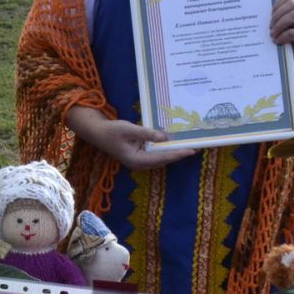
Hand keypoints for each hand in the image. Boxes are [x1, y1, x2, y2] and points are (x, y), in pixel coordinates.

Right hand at [75, 112, 194, 170]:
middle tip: (196, 148)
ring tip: (187, 146)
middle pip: (163, 160)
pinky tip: (172, 143)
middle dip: (178, 154)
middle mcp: (139, 164)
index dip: (177, 154)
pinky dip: (165, 149)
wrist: (97, 132)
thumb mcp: (130, 130)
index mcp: (136, 160)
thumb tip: (165, 137)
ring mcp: (139, 161)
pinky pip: (155, 154)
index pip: (162, 158)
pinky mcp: (139, 155)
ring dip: (173, 152)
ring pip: (160, 158)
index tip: (191, 151)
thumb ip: (147, 134)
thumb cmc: (111, 131)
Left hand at [270, 0, 293, 56]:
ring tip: (272, 33)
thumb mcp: (281, 25)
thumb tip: (258, 8)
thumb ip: (276, 15)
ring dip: (279, 24)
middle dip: (277, 13)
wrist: (293, 60)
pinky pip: (293, 32)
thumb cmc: (284, 39)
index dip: (279, 1)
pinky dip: (282, 36)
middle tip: (269, 25)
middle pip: (292, 4)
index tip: (270, 12)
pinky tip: (276, 41)